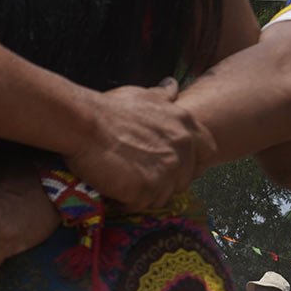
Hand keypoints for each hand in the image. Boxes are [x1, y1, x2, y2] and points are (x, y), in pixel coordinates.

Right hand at [63, 80, 213, 209]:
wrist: (83, 124)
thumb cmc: (107, 109)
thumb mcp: (141, 95)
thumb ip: (162, 96)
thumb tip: (171, 85)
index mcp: (185, 125)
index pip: (207, 152)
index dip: (193, 164)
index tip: (175, 168)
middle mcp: (183, 148)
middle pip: (183, 179)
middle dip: (163, 183)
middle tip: (137, 178)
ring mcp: (167, 170)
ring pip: (162, 195)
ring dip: (142, 194)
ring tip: (120, 183)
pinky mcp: (148, 188)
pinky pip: (141, 204)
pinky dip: (126, 202)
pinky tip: (111, 190)